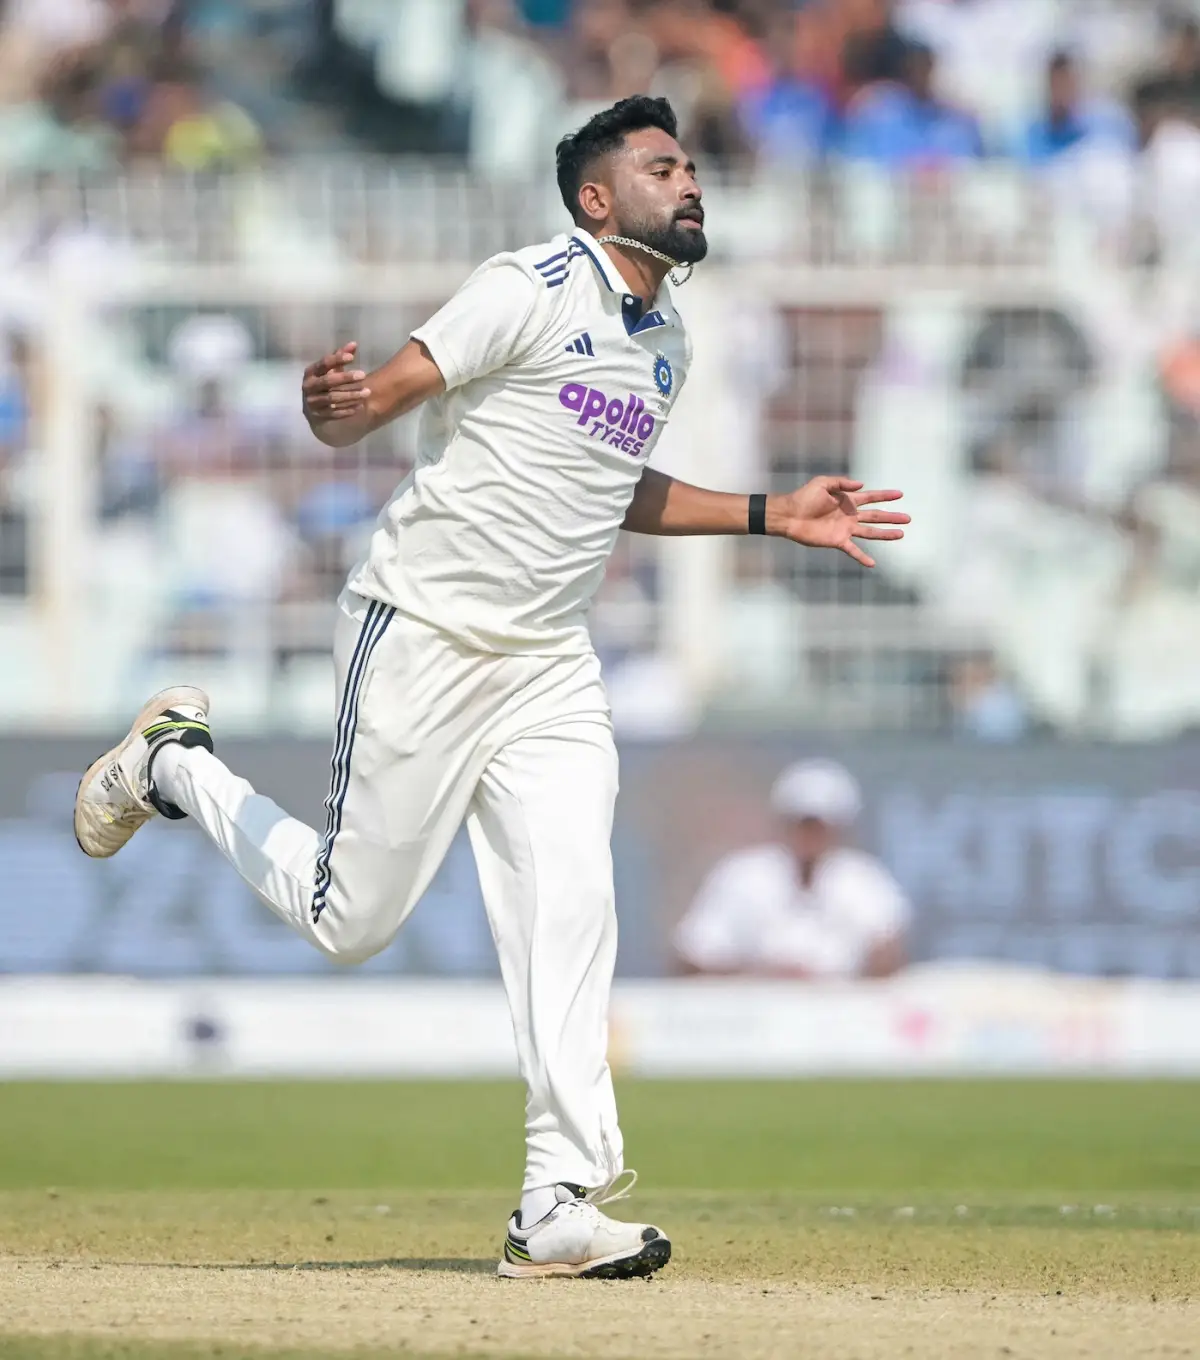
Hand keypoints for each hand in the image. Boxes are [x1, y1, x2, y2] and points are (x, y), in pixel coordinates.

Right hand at [301, 341, 370, 425]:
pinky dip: (347, 410)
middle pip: (328, 381)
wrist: (313, 408)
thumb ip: (340, 357)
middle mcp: (308, 386)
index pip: (323, 364)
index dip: (337, 359)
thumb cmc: (324, 384)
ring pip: (332, 398)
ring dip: (350, 395)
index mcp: (310, 372)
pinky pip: (333, 413)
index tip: (352, 357)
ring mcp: (312, 402)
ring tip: (367, 392)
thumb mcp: (330, 370)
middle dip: (346, 378)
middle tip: (363, 375)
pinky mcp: (318, 415)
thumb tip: (354, 344)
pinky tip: (360, 406)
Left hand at [770, 477, 907, 567]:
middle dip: (892, 517)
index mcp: (848, 501)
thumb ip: (841, 483)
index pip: (871, 497)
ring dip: (885, 534)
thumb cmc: (804, 497)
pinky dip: (862, 558)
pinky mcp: (838, 541)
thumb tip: (861, 485)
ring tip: (901, 535)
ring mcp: (845, 529)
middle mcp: (850, 515)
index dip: (885, 495)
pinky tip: (873, 564)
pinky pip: (853, 550)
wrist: (790, 515)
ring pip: (870, 532)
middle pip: (876, 516)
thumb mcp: (822, 483)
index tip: (900, 494)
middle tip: (908, 518)